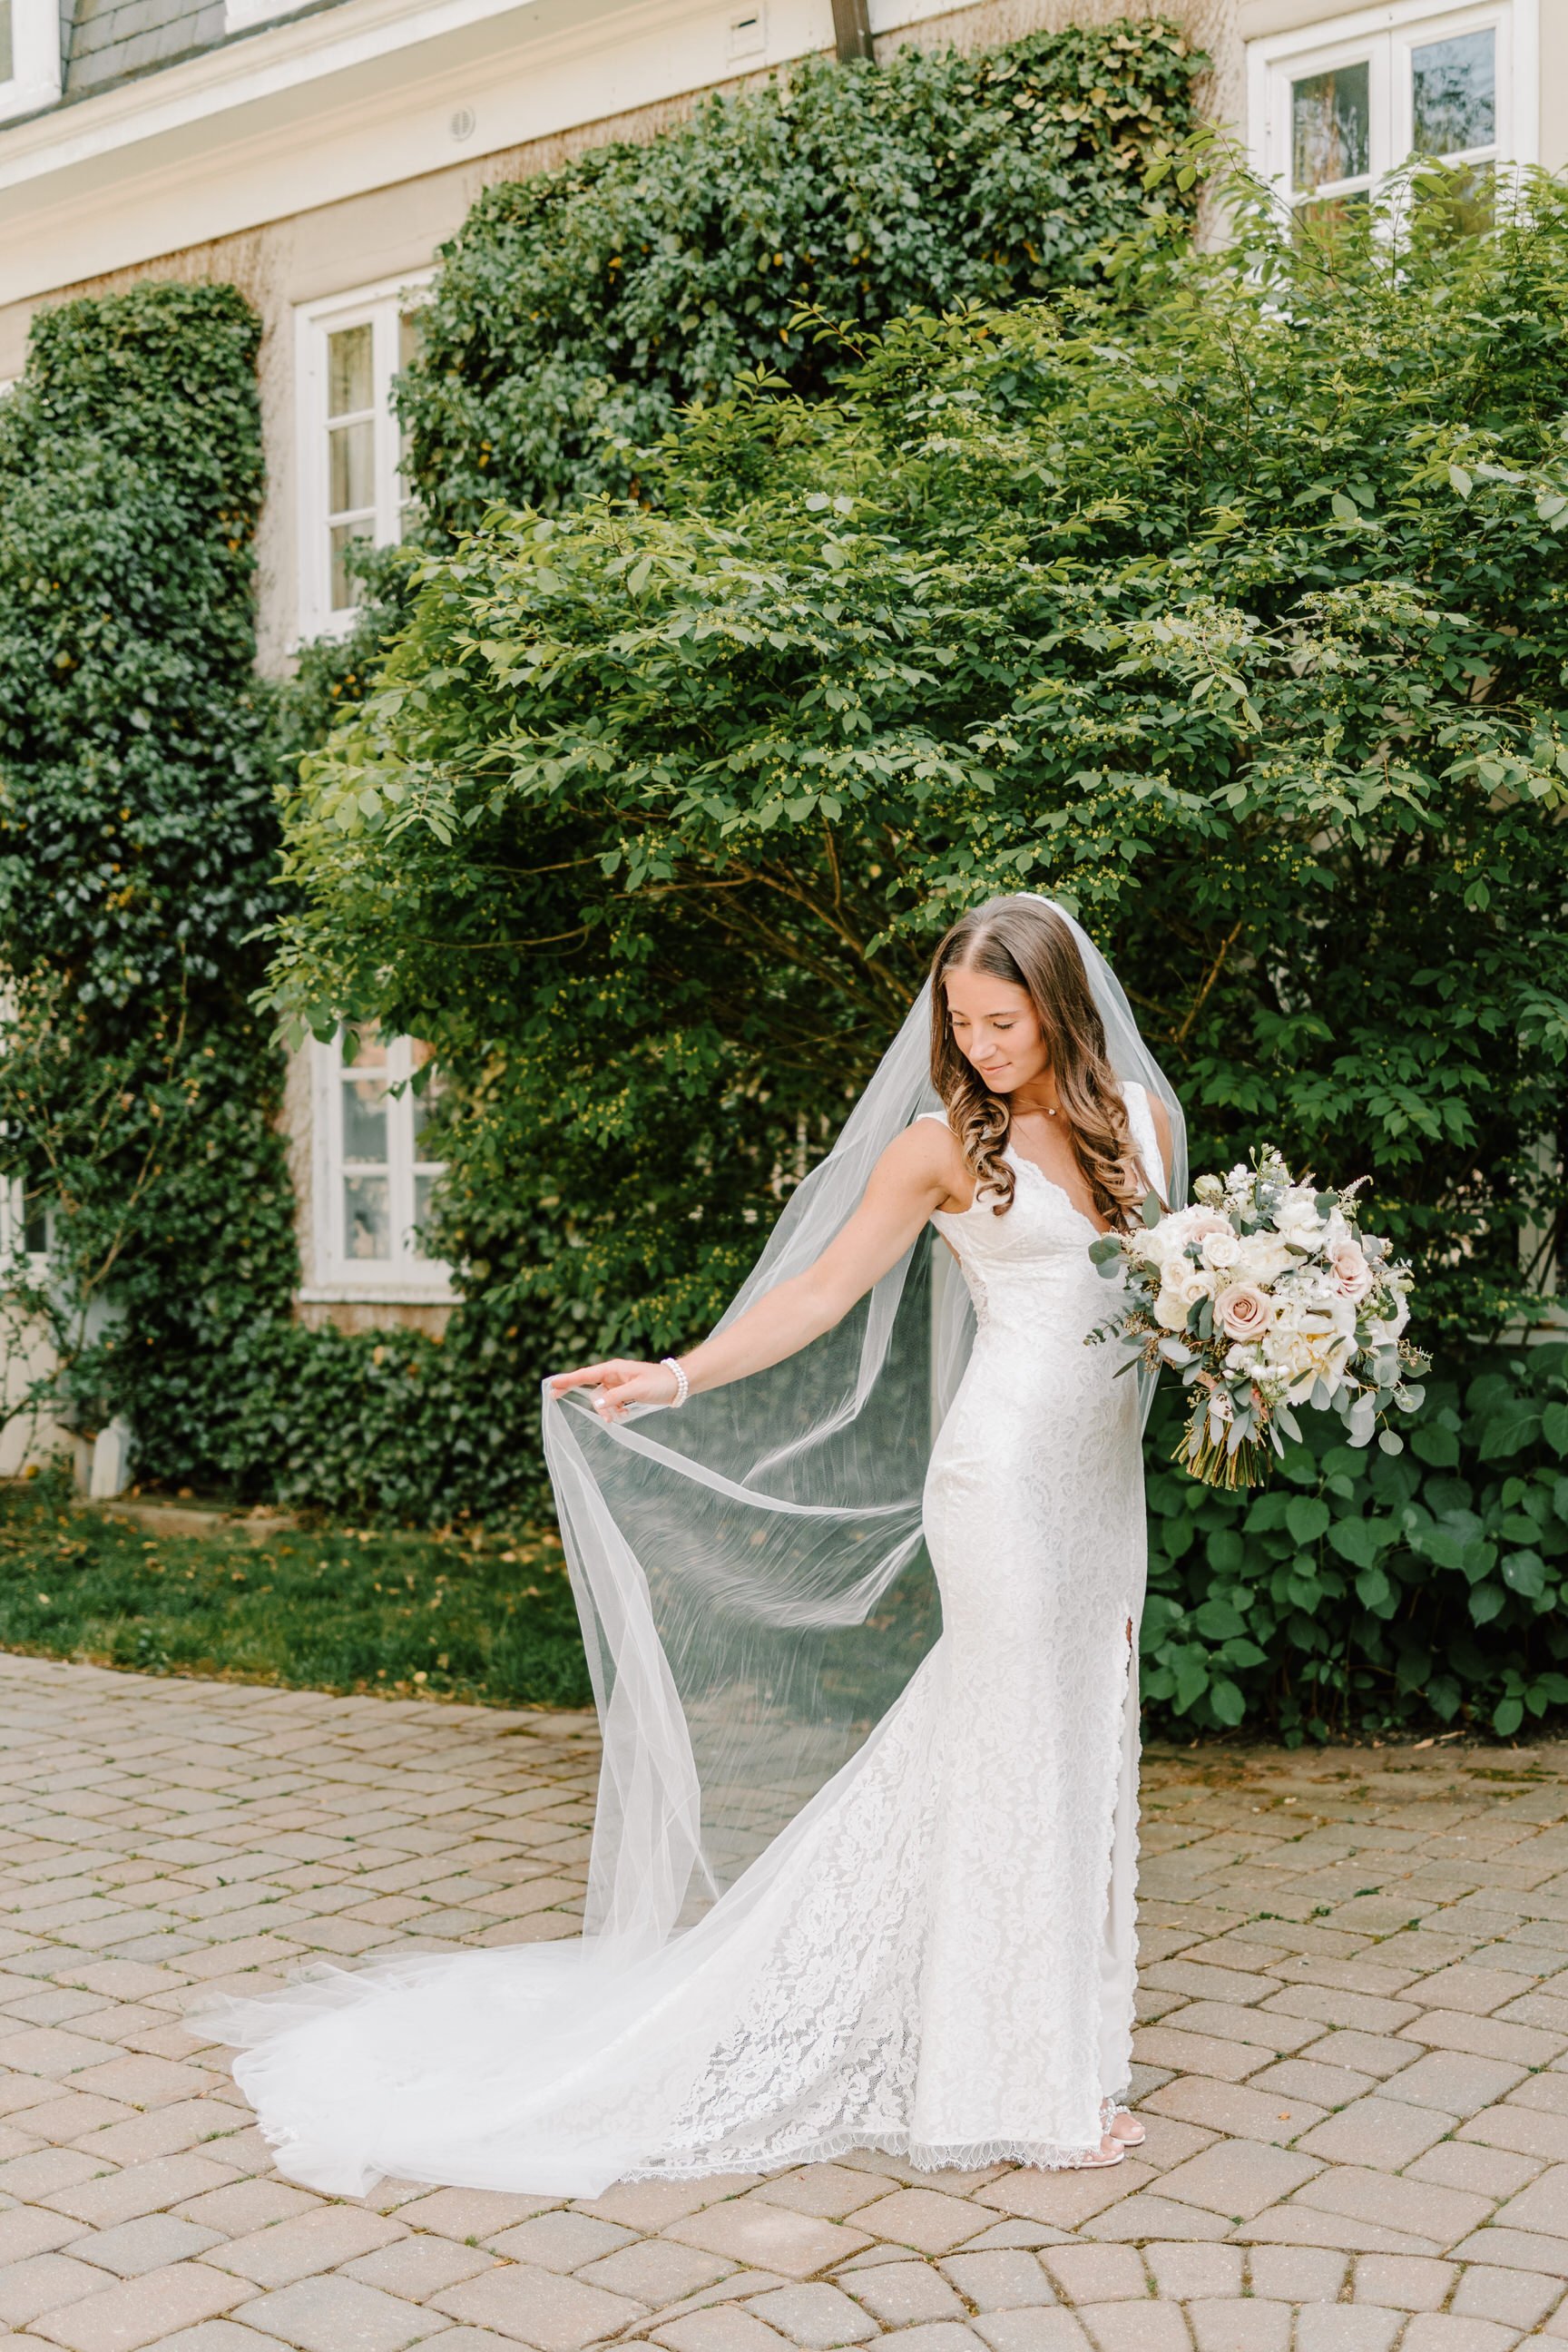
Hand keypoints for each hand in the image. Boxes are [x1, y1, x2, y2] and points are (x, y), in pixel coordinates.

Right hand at [548, 1358, 681, 1420]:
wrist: (678, 1384)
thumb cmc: (658, 1382)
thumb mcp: (636, 1389)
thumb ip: (614, 1397)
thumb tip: (595, 1405)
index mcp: (613, 1369)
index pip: (585, 1375)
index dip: (568, 1380)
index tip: (552, 1384)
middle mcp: (613, 1375)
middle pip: (590, 1387)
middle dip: (584, 1398)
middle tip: (555, 1397)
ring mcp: (619, 1383)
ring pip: (602, 1399)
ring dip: (607, 1410)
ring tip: (619, 1417)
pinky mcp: (626, 1391)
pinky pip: (613, 1402)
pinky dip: (616, 1410)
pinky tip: (625, 1414)